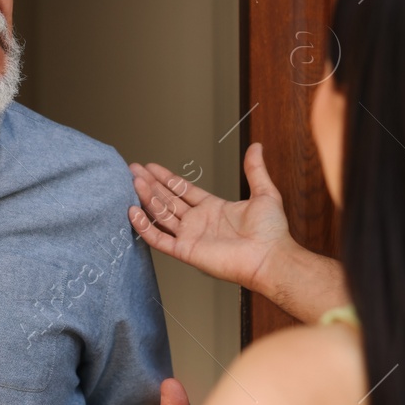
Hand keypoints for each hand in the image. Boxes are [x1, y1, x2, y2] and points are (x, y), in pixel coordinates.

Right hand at [129, 143, 298, 293]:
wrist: (269, 256)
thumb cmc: (270, 232)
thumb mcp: (264, 193)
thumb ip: (255, 170)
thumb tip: (256, 147)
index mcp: (213, 208)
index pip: (183, 190)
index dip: (166, 178)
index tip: (150, 167)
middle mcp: (198, 222)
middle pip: (168, 200)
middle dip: (150, 184)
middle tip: (134, 170)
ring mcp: (190, 236)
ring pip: (161, 215)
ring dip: (147, 199)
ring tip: (134, 182)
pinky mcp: (185, 251)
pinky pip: (159, 239)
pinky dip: (145, 227)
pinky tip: (133, 212)